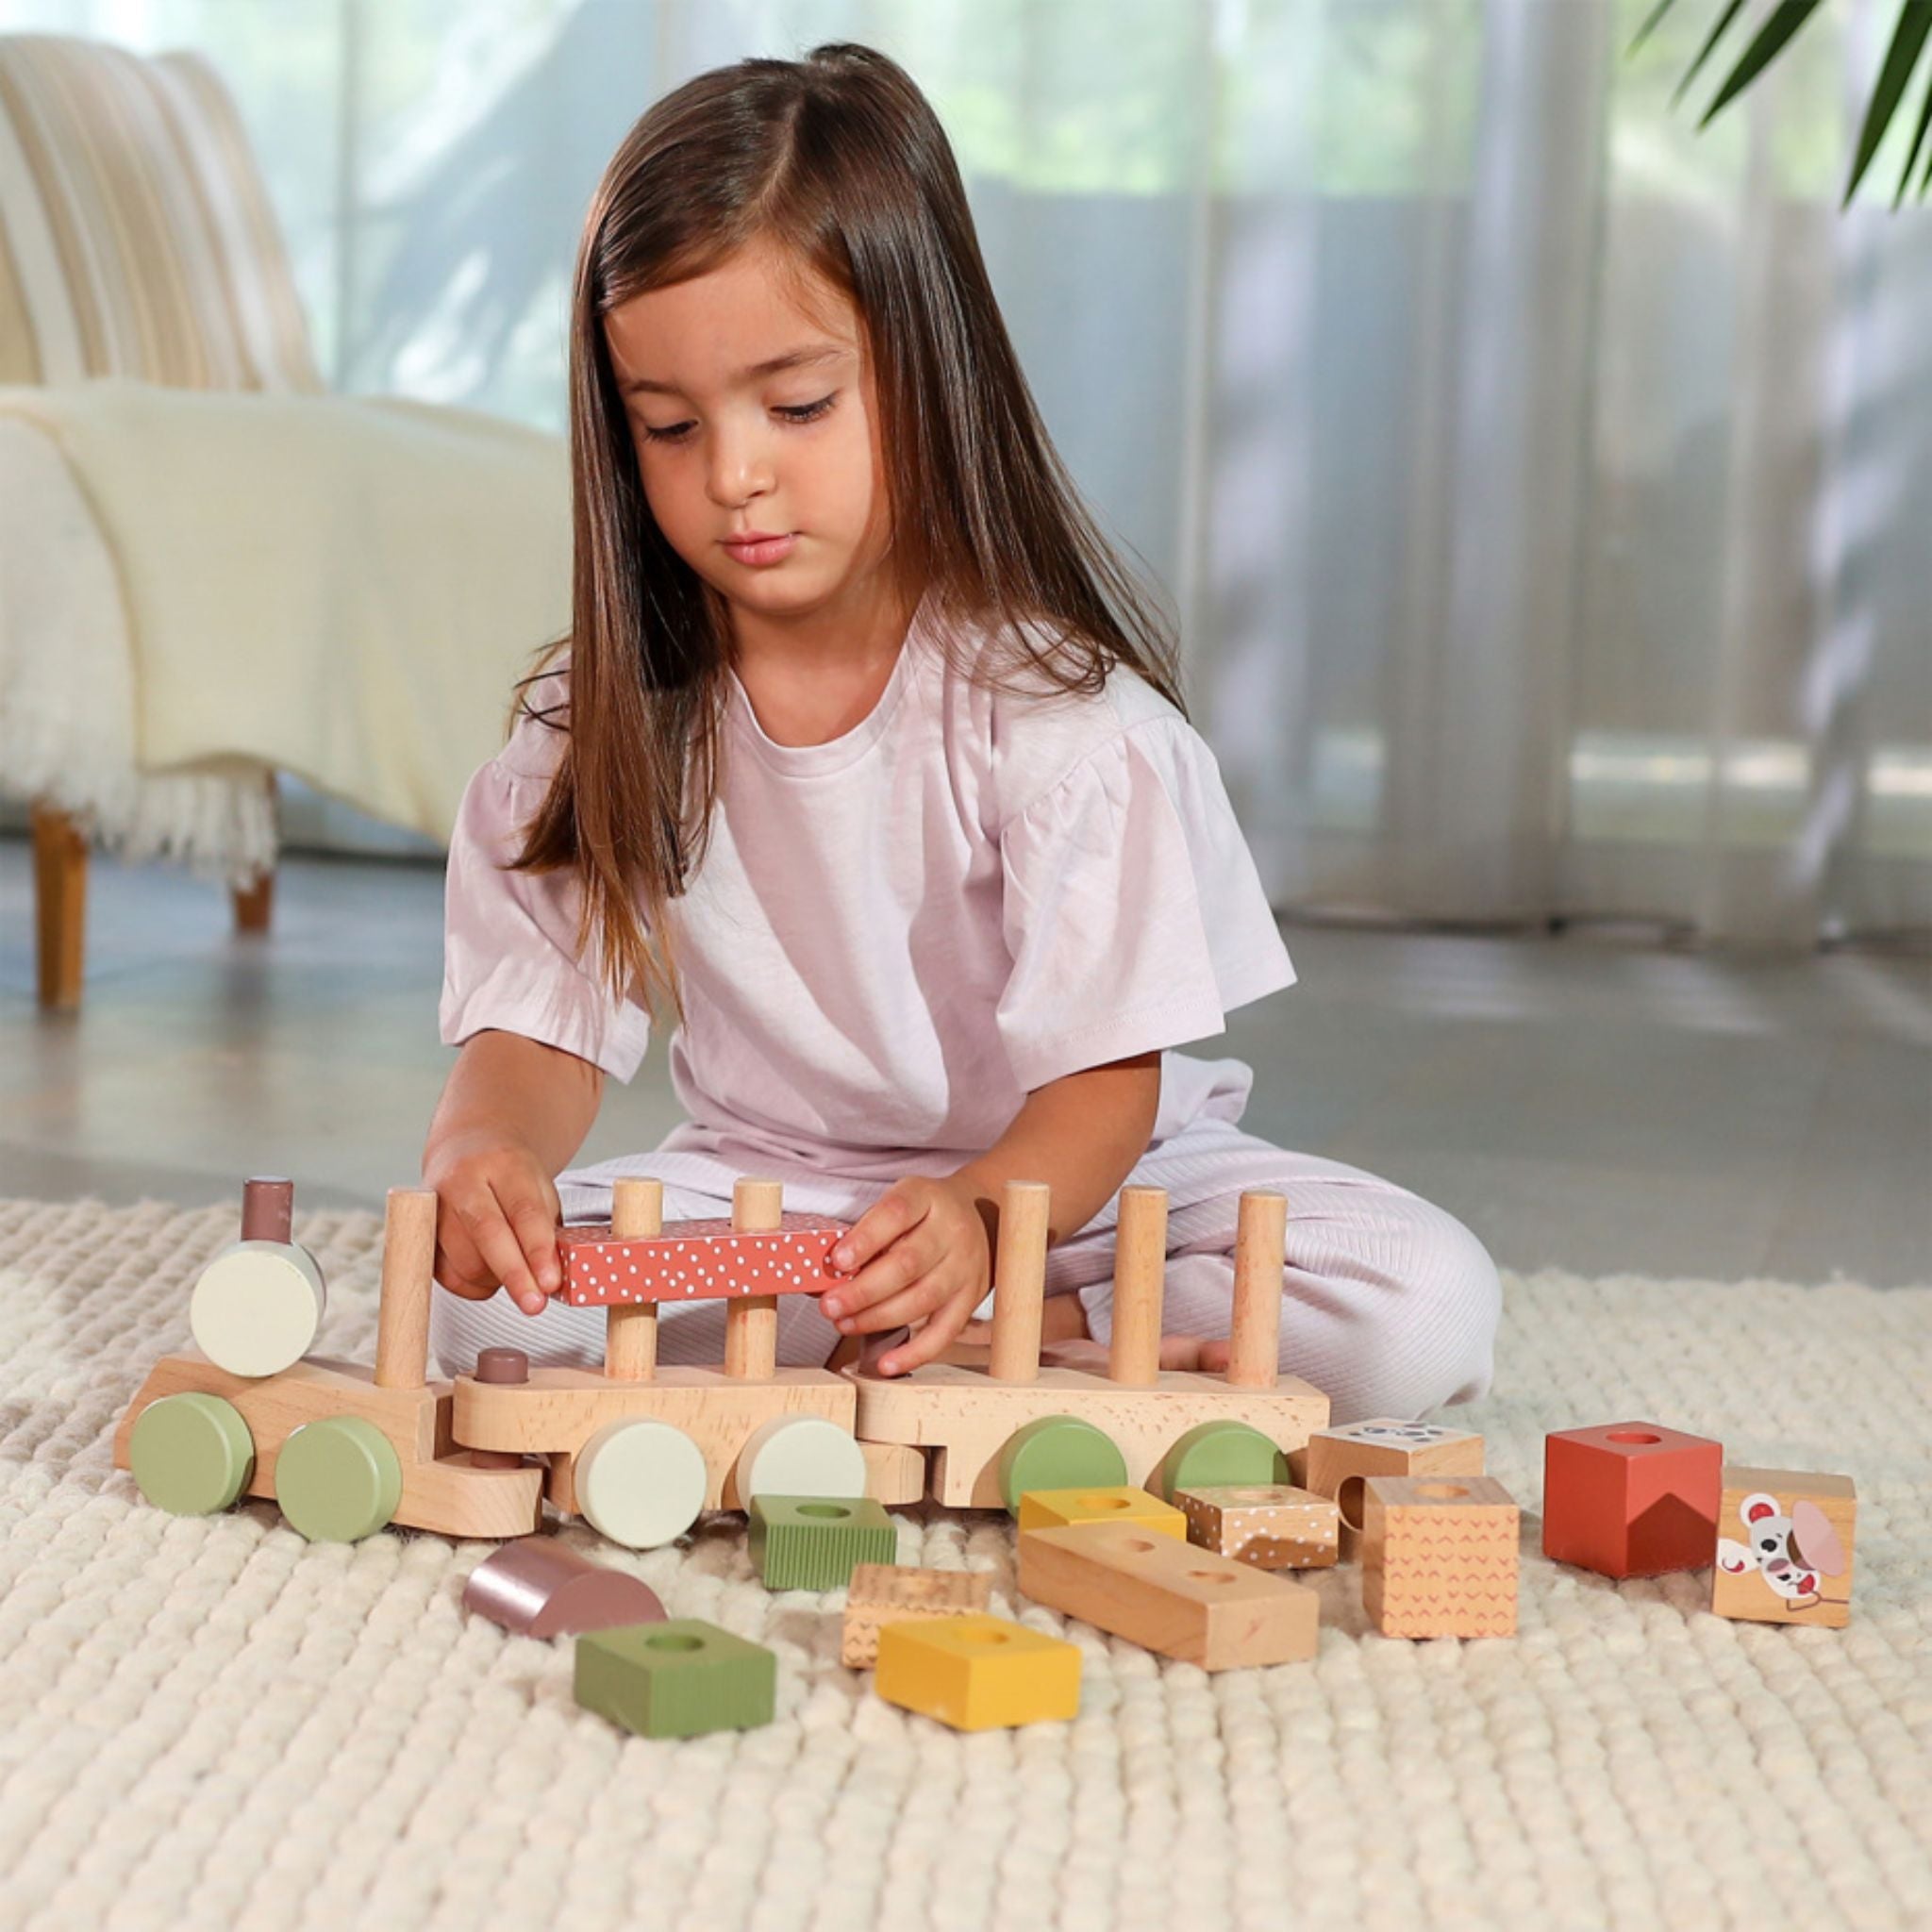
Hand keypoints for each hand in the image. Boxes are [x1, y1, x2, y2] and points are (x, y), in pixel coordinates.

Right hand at [421, 1127, 562, 1316]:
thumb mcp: (541, 1190)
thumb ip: (548, 1231)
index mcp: (504, 1164)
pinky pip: (446, 1274)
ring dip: (495, 1280)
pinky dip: (472, 1285)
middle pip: (488, 1233)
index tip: (550, 1282)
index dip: (538, 1250)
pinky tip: (489, 1275)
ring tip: (515, 1275)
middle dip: (513, 1275)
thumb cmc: (512, 1176)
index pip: (524, 1211)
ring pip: (464, 1260)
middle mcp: (464, 1180)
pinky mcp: (419, 1229)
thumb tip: (549, 1280)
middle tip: (534, 1304)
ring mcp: (436, 1204)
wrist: (468, 1149)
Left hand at [819, 1175, 990, 1375]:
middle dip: (863, 1290)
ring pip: (923, 1298)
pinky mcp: (971, 1298)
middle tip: (830, 1306)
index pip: (896, 1213)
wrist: (980, 1213)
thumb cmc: (922, 1215)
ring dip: (878, 1318)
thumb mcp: (895, 1207)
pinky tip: (887, 1364)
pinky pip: (944, 1331)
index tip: (838, 1260)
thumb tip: (816, 1277)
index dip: (866, 1238)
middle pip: (908, 1263)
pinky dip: (915, 1353)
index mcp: (926, 1197)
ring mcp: (965, 1266)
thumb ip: (860, 1236)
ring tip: (845, 1324)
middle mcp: (951, 1230)